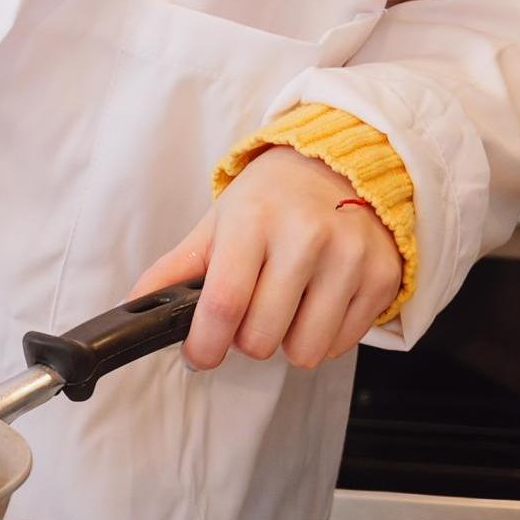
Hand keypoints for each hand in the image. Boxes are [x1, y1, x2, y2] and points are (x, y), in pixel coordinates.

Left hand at [132, 146, 401, 370]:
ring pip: (306, 352)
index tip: (199, 354)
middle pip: (262, 339)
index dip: (205, 345)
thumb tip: (136, 304)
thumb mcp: (220, 220)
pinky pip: (343, 345)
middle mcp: (305, 236)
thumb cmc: (272, 198)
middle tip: (251, 312)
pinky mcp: (383, 277)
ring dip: (288, 341)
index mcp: (253, 220)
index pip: (224, 304)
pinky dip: (324, 335)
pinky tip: (318, 300)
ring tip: (287, 305)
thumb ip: (178, 267)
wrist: (341, 165)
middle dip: (247, 339)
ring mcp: (350, 257)